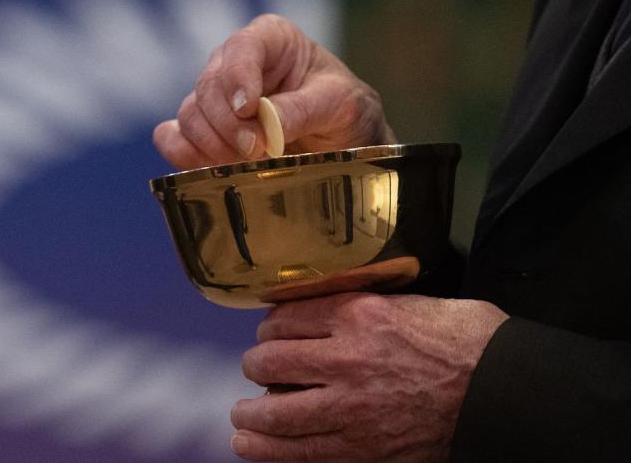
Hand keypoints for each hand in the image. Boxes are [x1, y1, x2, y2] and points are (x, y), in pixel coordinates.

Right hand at [154, 14, 394, 169]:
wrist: (342, 147)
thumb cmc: (345, 112)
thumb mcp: (340, 105)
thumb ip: (302, 109)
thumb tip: (263, 123)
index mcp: (271, 40)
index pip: (241, 48)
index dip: (238, 77)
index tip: (248, 110)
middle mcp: (235, 64)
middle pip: (208, 86)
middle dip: (228, 123)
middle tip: (256, 150)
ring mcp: (215, 99)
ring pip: (189, 114)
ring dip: (212, 144)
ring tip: (247, 163)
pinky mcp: (202, 131)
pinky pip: (172, 138)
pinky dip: (184, 154)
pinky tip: (212, 167)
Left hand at [231, 293, 507, 461]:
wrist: (508, 395)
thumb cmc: (470, 343)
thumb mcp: (415, 304)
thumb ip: (365, 308)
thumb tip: (328, 309)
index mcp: (359, 316)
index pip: (285, 318)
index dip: (269, 327)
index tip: (269, 334)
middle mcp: (346, 360)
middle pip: (270, 363)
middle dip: (255, 367)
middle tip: (255, 370)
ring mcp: (352, 411)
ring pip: (276, 414)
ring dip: (251, 415)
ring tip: (243, 416)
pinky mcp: (364, 451)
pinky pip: (302, 455)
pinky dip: (271, 452)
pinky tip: (252, 447)